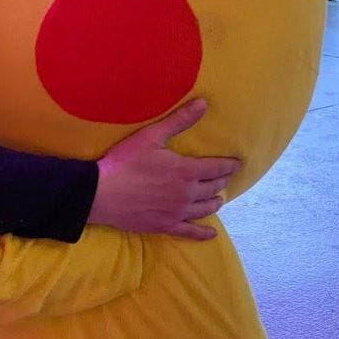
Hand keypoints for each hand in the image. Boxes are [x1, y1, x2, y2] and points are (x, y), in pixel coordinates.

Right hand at [88, 99, 239, 240]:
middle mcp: (187, 193)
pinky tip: (211, 234)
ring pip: (205, 208)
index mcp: (186, 171)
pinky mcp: (166, 226)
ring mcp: (177, 212)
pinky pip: (190, 232)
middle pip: (213, 188)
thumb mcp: (151, 136)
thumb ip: (180, 121)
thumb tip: (203, 104)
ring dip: (215, 202)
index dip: (229, 165)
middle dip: (221, 181)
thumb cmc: (125, 162)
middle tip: (225, 178)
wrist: (102, 193)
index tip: (237, 163)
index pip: (217, 167)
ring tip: (218, 199)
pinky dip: (203, 233)